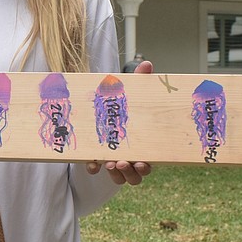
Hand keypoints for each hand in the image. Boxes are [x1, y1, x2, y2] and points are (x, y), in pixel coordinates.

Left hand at [86, 60, 154, 184]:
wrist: (99, 108)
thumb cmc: (122, 104)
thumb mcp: (130, 92)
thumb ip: (139, 80)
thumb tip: (147, 64)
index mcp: (143, 145)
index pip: (149, 163)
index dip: (146, 167)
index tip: (142, 162)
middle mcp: (131, 157)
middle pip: (135, 176)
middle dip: (130, 173)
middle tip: (123, 162)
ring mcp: (114, 160)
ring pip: (119, 178)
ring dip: (116, 174)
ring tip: (110, 163)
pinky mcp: (97, 158)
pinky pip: (97, 169)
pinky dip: (94, 167)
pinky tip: (92, 163)